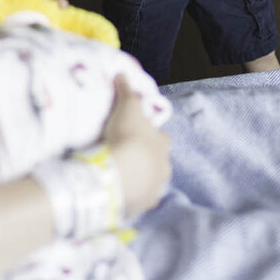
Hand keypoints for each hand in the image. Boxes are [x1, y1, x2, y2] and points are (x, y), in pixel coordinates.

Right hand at [102, 75, 170, 215]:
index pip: (162, 139)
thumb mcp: (127, 107)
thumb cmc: (127, 136)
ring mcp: (154, 189)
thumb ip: (126, 91)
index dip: (150, 136)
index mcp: (163, 145)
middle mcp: (163, 168)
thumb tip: (122, 74)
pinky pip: (136, 199)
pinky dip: (128, 196)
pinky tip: (115, 191)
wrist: (118, 173)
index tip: (137, 134)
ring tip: (118, 175)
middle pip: (158, 163)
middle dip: (146, 161)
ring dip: (138, 179)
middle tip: (127, 156)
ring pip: (149, 183)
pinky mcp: (141, 206)